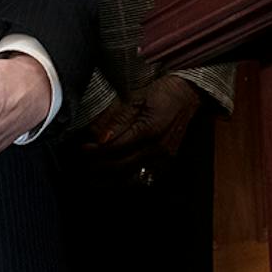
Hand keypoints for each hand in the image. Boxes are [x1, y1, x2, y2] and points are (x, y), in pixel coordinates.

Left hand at [78, 76, 201, 169]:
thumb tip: (99, 138)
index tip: (83, 149)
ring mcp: (164, 157)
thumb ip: (118, 119)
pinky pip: (144, 177)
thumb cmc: (161, 92)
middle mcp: (157, 147)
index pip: (116, 147)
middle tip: (84, 164)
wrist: (188, 94)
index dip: (96, 151)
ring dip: (110, 179)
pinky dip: (127, 180)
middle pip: (121, 165)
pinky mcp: (167, 162)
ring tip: (93, 178)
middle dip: (99, 167)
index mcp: (149, 129)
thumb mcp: (137, 98)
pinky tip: (115, 178)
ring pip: (131, 176)